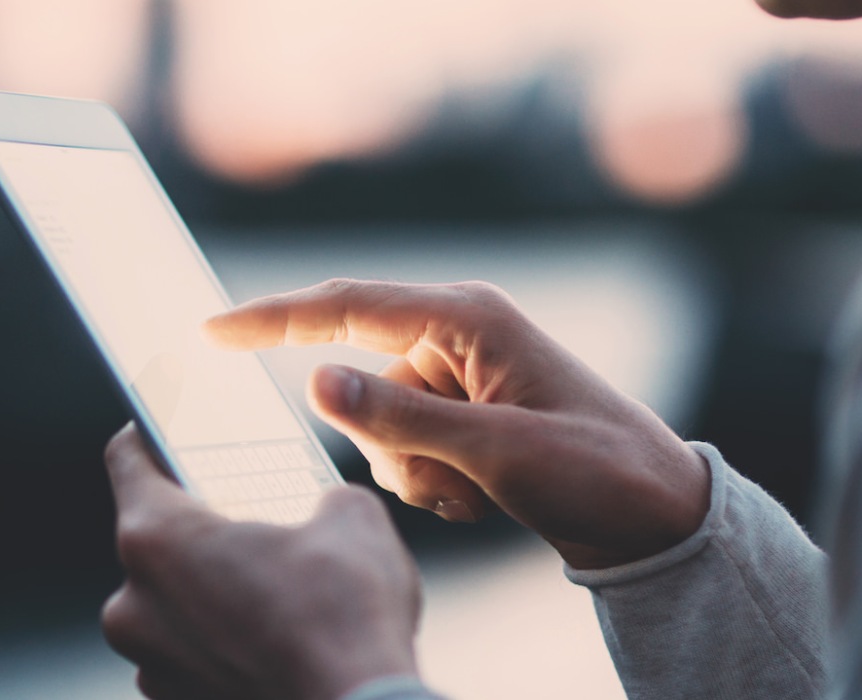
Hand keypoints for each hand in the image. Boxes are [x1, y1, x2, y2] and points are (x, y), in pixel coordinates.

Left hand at [100, 424, 422, 699]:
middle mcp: (133, 603)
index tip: (171, 429)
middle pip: (155, 537)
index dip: (152, 433)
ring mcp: (149, 662)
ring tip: (275, 583)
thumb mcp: (350, 516)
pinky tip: (275, 634)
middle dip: (201, 523)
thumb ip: (317, 495)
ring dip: (211, 587)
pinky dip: (220, 639)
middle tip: (252, 514)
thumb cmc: (346, 620)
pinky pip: (189, 652)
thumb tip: (323, 509)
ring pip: (171, 602)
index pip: (127, 458)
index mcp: (156, 537)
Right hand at [205, 279, 708, 569]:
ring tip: (480, 488)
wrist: (652, 517)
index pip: (345, 307)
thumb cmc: (595, 469)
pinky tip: (483, 494)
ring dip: (413, 468)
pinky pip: (400, 447)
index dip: (271, 319)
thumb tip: (313, 380)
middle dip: (388, 438)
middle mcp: (456, 336)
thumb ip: (399, 417)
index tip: (209, 330)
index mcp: (468, 318)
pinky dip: (428, 480)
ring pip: (375, 424)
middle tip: (450, 473)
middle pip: (360, 379)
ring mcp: (457, 377)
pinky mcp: (460, 414)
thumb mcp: (496, 451)